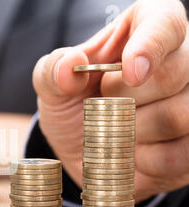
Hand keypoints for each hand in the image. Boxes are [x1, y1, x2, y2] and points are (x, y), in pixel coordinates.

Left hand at [32, 0, 188, 202]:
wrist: (85, 150)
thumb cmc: (74, 105)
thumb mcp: (52, 85)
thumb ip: (53, 70)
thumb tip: (68, 67)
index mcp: (144, 29)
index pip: (164, 22)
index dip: (150, 46)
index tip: (131, 72)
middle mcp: (179, 59)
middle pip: (174, 73)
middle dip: (126, 99)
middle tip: (103, 104)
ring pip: (180, 115)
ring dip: (133, 132)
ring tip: (115, 128)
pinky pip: (180, 153)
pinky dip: (146, 160)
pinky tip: (132, 152)